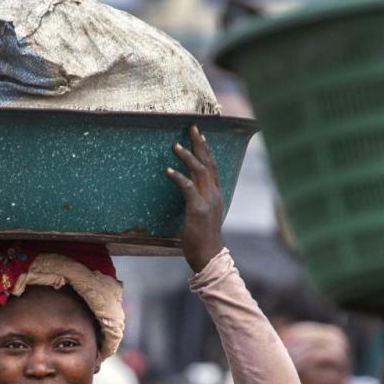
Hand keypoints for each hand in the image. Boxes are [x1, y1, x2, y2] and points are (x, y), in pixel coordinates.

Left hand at [168, 124, 223, 271]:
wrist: (209, 256)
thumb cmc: (203, 239)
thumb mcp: (203, 215)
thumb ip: (198, 201)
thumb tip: (189, 191)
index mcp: (216, 194)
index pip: (213, 166)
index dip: (206, 149)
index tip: (200, 135)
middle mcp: (214, 194)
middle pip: (208, 163)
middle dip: (199, 144)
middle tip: (191, 127)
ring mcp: (207, 201)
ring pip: (199, 172)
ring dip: (187, 157)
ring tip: (175, 145)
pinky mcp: (198, 209)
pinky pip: (188, 188)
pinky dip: (178, 178)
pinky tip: (168, 171)